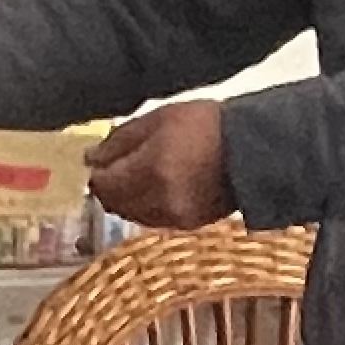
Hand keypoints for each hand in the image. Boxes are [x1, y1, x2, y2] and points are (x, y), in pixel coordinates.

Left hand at [84, 103, 234, 230]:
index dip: (96, 173)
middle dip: (109, 187)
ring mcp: (175, 217)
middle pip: (115, 204)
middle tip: (112, 168)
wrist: (253, 149)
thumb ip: (121, 140)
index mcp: (152, 171)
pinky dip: (146, 205)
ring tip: (136, 175)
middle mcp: (161, 200)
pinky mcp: (188, 225)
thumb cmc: (207, 125)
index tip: (97, 161)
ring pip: (132, 214)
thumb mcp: (159, 119)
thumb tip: (91, 158)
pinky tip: (156, 186)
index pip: (104, 184)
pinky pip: (153, 219)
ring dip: (127, 198)